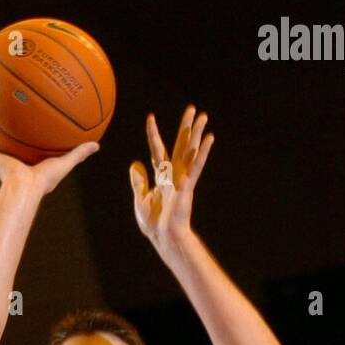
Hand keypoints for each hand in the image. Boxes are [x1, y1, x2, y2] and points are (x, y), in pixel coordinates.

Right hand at [0, 132, 98, 197]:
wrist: (23, 186)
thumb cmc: (44, 179)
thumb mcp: (65, 162)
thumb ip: (79, 154)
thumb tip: (96, 145)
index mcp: (33, 165)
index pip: (35, 150)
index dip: (36, 142)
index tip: (37, 130)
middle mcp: (18, 162)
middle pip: (15, 146)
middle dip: (14, 135)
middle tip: (14, 120)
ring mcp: (5, 160)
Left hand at [130, 106, 213, 252]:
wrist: (162, 236)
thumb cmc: (153, 222)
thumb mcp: (140, 198)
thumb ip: (138, 181)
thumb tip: (135, 163)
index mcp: (162, 176)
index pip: (158, 149)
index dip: (153, 134)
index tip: (150, 117)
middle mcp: (174, 173)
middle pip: (180, 144)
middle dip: (185, 127)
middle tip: (192, 109)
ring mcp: (183, 178)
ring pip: (190, 151)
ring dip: (196, 133)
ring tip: (203, 116)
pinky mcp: (188, 185)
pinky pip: (196, 165)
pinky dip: (202, 152)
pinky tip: (209, 138)